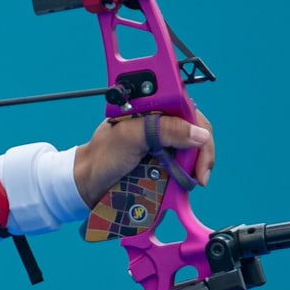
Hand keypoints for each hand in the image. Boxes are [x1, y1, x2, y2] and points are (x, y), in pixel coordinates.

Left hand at [73, 108, 214, 205]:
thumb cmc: (103, 155)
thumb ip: (162, 129)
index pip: (189, 110)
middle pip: (196, 130)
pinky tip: (183, 184)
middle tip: (199, 176)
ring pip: (192, 149)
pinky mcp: (163, 158)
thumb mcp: (131, 137)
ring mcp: (163, 140)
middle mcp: (161, 120)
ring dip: (194, 166)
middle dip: (201, 153)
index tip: (200, 152)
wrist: (89, 182)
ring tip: (190, 182)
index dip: (200, 130)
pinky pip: (184, 164)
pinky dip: (186, 174)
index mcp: (153, 105)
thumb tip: (200, 134)